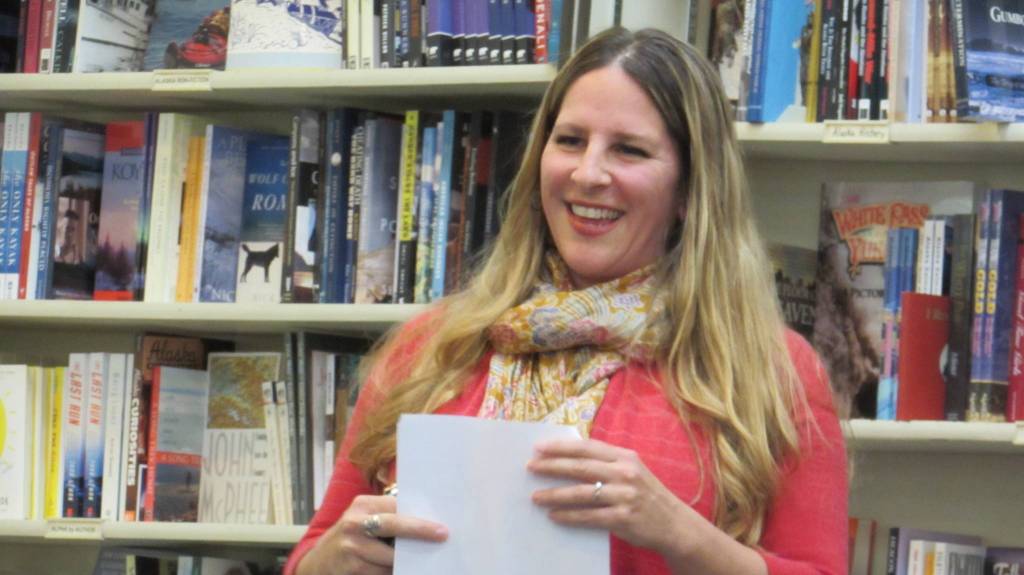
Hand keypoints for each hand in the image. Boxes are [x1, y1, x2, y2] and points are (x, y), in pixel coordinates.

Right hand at [300, 494, 448, 574]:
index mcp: (363, 506)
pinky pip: (381, 572)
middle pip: (394, 525)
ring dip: (406, 561)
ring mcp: (352, 547)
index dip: (419, 517)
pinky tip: (395, 570)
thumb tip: (425, 520)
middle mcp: (355, 523)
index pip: (396, 507)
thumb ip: (388, 516)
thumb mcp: (363, 520)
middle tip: (441, 536)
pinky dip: (392, 572)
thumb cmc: (351, 538)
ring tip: (419, 561)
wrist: (318, 564)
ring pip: (391, 556)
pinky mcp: (352, 568)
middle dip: (419, 531)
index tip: (440, 526)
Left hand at [528, 439, 694, 556]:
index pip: (587, 447)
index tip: (539, 447)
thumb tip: (568, 457)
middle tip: (530, 467)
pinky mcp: (623, 518)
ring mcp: (624, 496)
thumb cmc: (646, 493)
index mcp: (625, 456)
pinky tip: (554, 516)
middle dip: (552, 466)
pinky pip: (589, 516)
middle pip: (581, 467)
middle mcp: (625, 473)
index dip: (561, 446)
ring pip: (581, 493)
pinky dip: (569, 516)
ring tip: (536, 496)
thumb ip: (606, 462)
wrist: (675, 523)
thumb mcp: (632, 469)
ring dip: (555, 494)